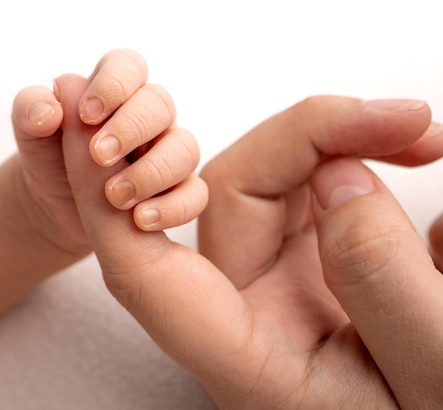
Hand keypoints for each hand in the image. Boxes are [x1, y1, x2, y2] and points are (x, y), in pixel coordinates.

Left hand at [12, 48, 204, 241]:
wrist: (54, 202)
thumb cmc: (48, 155)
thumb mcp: (29, 130)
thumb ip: (30, 109)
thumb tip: (49, 111)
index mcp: (115, 90)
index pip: (128, 67)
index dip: (113, 85)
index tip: (86, 115)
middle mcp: (148, 117)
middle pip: (160, 105)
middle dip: (131, 129)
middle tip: (98, 156)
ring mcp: (167, 153)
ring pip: (185, 150)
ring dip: (152, 173)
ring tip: (114, 197)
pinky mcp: (177, 191)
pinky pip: (194, 195)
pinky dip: (173, 208)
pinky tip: (140, 220)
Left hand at [59, 85, 442, 408]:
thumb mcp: (429, 372)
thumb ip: (378, 281)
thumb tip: (336, 178)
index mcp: (244, 358)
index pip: (142, 275)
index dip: (101, 197)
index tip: (84, 125)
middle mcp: (246, 313)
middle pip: (228, 197)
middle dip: (308, 136)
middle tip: (406, 121)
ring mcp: (277, 283)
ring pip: (272, 182)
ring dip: (338, 143)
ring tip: (422, 136)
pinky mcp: (311, 261)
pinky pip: (311, 191)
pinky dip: (354, 162)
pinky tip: (412, 158)